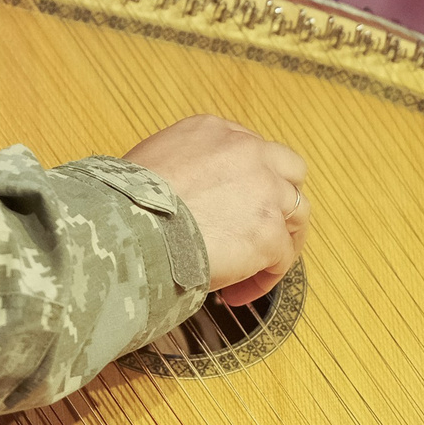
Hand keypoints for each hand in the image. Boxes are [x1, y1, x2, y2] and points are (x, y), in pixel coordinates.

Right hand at [123, 114, 308, 305]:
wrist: (131, 226)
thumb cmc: (126, 201)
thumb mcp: (153, 159)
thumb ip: (183, 167)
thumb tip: (186, 197)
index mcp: (215, 131)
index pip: (252, 150)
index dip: (250, 182)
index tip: (238, 207)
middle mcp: (247, 152)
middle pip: (289, 171)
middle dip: (280, 201)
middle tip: (264, 230)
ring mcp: (265, 191)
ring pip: (297, 212)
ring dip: (281, 241)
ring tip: (257, 269)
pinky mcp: (270, 232)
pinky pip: (282, 258)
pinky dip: (264, 278)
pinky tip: (236, 293)